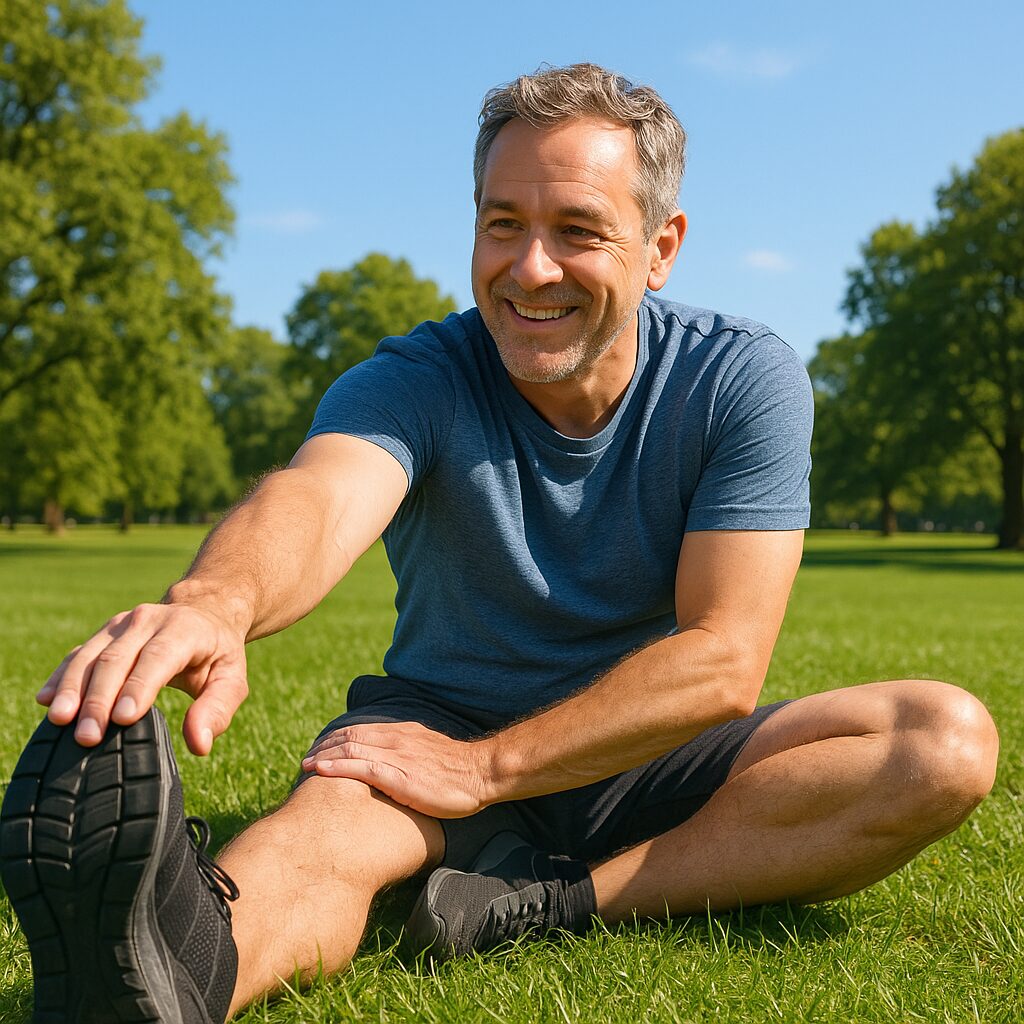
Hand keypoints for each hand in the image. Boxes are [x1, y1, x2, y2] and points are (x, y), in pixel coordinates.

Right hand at [36, 602, 248, 755]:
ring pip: (90, 655)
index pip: (158, 657)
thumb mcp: (232, 678)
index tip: (122, 718)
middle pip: (117, 659)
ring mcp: (121, 625)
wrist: (203, 611)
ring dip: (73, 689)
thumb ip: (218, 709)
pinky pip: (78, 654)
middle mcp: (148, 621)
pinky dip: (61, 677)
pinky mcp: (104, 634)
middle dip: (100, 699)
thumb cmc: (218, 652)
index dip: (139, 686)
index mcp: (184, 630)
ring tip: (61, 721)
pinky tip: (46, 700)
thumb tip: (200, 744)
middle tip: (88, 737)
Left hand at [300, 722, 494, 817]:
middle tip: (306, 757)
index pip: (361, 729)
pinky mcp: (399, 775)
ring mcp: (397, 755)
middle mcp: (396, 738)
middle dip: (324, 745)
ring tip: (305, 764)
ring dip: (324, 755)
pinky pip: (361, 766)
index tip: (321, 748)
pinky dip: (337, 766)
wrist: (480, 772)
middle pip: (350, 735)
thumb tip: (398, 764)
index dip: (337, 738)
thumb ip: (410, 752)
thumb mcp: (430, 753)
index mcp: (403, 732)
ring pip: (350, 747)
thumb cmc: (459, 769)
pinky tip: (321, 771)